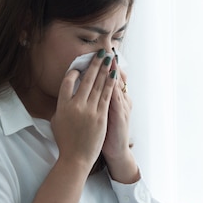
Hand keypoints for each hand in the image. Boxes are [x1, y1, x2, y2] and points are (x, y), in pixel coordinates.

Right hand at [51, 50, 116, 172]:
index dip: (73, 72)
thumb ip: (61, 107)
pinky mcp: (100, 116)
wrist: (76, 158)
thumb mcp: (57, 122)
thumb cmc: (65, 141)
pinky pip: (106, 96)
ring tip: (109, 58)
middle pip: (86, 79)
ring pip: (98, 85)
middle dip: (94, 64)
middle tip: (99, 53)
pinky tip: (114, 74)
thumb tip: (63, 96)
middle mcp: (75, 106)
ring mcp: (89, 110)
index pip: (66, 83)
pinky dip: (110, 83)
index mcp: (62, 106)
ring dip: (104, 69)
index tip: (78, 66)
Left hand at [103, 59, 139, 182]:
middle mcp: (119, 102)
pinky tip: (111, 79)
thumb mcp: (100, 116)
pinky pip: (117, 99)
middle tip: (106, 50)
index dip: (104, 67)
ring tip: (110, 59)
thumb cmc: (104, 135)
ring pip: (117, 86)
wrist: (116, 152)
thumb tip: (81, 93)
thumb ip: (93, 104)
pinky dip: (114, 88)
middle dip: (109, 64)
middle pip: (114, 79)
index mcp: (113, 101)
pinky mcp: (120, 116)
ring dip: (113, 72)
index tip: (98, 54)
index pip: (108, 80)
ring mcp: (121, 108)